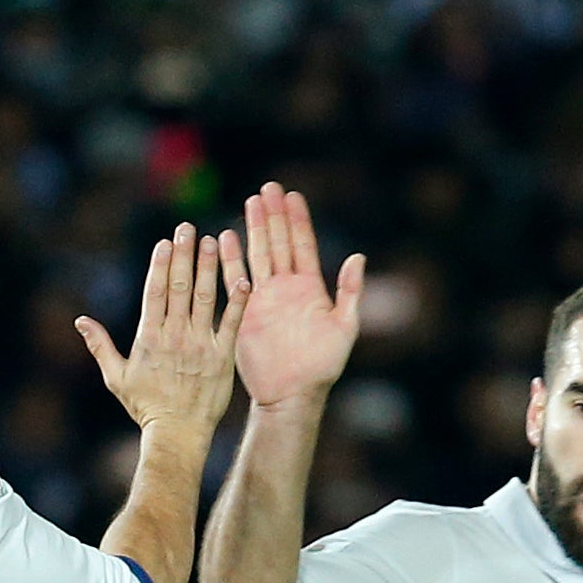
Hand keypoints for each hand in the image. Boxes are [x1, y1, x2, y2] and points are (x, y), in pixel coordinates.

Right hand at [78, 223, 236, 440]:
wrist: (177, 435)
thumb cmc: (145, 408)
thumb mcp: (116, 378)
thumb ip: (100, 346)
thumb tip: (80, 321)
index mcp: (149, 338)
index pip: (155, 292)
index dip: (160, 264)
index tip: (166, 242)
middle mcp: (174, 336)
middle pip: (179, 287)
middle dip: (183, 255)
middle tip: (188, 228)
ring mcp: (199, 345)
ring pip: (204, 298)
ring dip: (208, 268)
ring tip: (213, 241)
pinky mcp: (221, 356)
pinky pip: (231, 322)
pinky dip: (237, 300)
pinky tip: (243, 277)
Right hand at [226, 182, 364, 411]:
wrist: (294, 393)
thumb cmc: (323, 366)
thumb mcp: (344, 327)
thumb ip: (350, 292)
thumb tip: (358, 258)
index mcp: (310, 287)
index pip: (303, 244)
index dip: (298, 220)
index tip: (292, 195)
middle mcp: (287, 287)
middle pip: (279, 242)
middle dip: (274, 215)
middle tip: (268, 188)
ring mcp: (265, 298)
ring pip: (258, 255)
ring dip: (255, 229)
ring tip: (250, 203)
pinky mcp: (246, 312)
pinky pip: (236, 281)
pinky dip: (230, 261)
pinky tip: (225, 238)